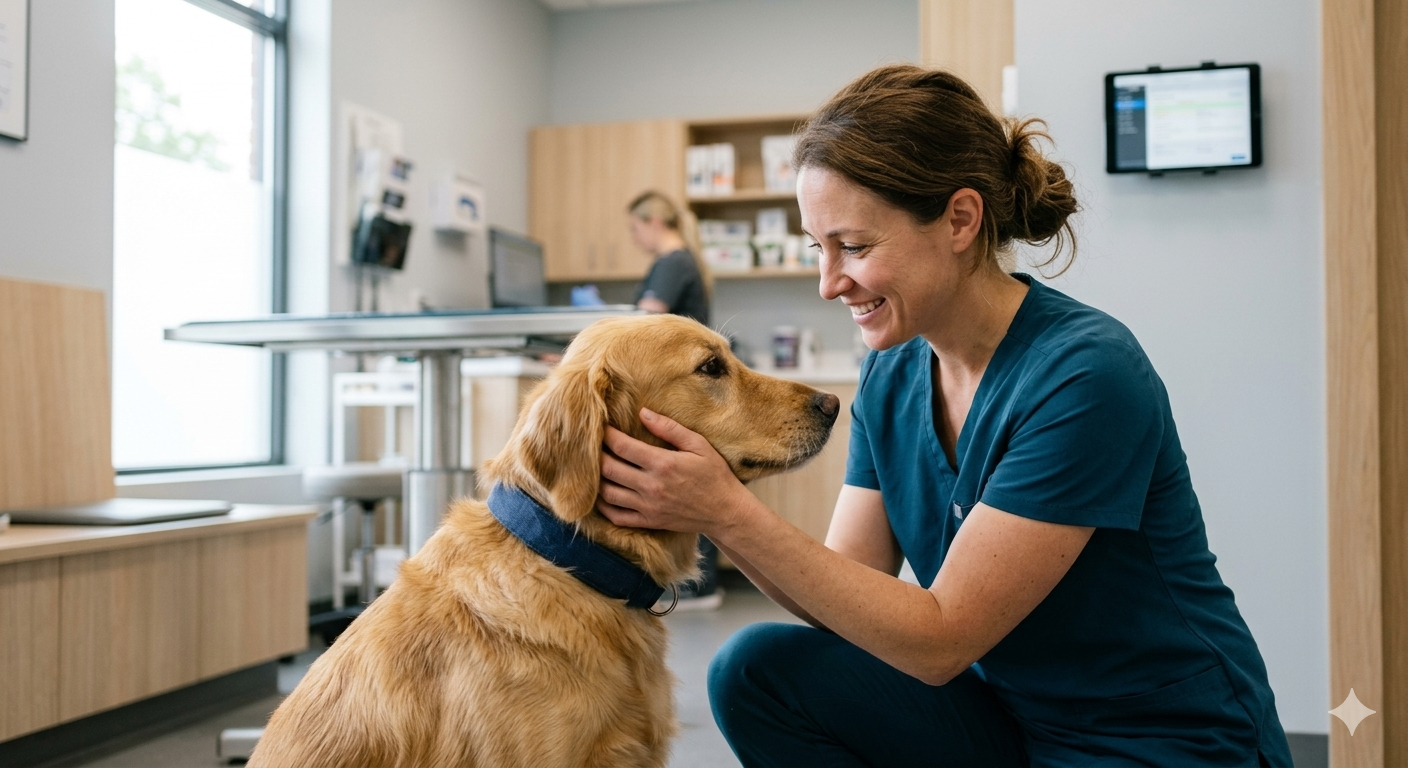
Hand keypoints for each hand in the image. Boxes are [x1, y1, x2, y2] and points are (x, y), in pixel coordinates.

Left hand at [598, 408, 752, 537]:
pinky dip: (603, 507)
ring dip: (596, 480)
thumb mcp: (699, 445)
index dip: (606, 435)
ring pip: (608, 494)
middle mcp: (651, 486)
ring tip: (595, 468)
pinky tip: (601, 495)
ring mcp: (648, 507)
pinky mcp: (649, 522)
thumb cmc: (715, 475)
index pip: (622, 446)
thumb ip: (670, 429)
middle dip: (596, 455)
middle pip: (608, 469)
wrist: (726, 512)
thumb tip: (643, 413)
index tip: (600, 426)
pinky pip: (616, 517)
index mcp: (663, 464)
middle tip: (592, 446)